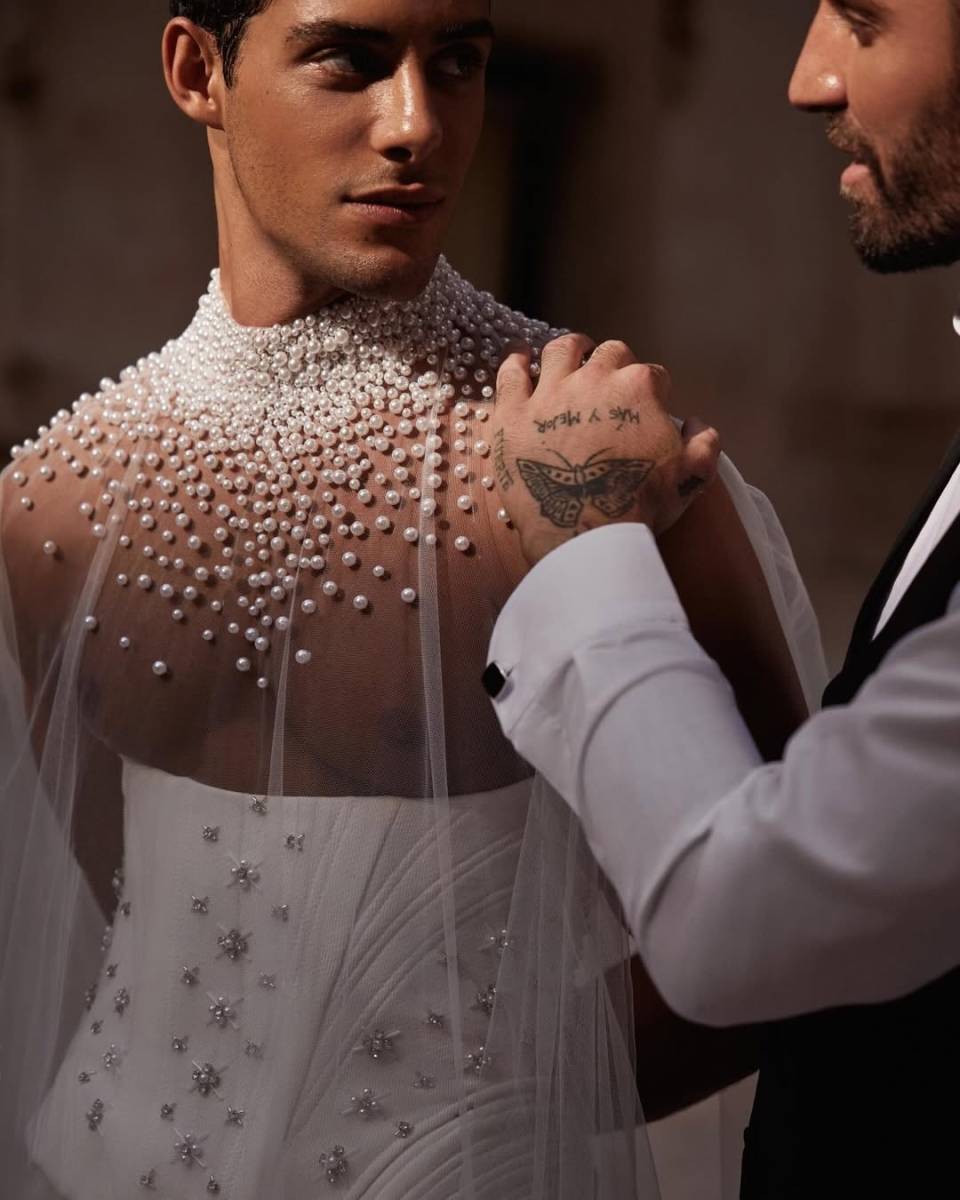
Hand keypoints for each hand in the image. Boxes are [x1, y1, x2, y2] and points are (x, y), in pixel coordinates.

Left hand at [493, 334, 720, 566]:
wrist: (586, 529)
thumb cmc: (641, 504)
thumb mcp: (691, 475)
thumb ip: (704, 442)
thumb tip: (697, 421)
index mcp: (640, 388)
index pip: (652, 375)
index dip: (652, 390)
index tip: (645, 405)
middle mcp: (594, 377)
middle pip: (608, 353)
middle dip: (614, 363)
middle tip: (609, 380)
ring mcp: (550, 392)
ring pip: (559, 351)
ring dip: (570, 349)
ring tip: (571, 355)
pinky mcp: (514, 412)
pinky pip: (510, 373)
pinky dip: (516, 360)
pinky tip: (520, 357)